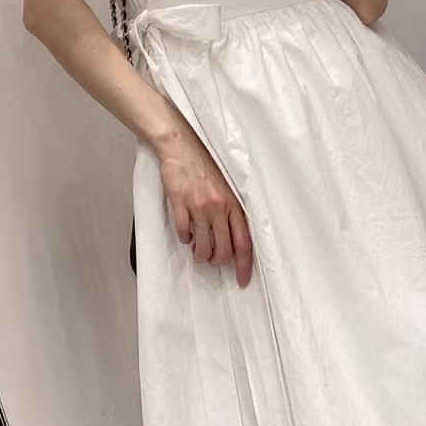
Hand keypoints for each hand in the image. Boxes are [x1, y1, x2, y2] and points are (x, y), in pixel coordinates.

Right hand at [157, 115, 253, 287]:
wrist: (181, 144)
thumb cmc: (205, 164)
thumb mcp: (228, 186)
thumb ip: (232, 209)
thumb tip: (233, 237)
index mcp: (234, 203)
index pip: (244, 242)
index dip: (245, 266)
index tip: (243, 281)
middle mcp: (219, 207)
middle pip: (223, 250)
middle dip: (217, 261)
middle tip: (212, 260)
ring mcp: (199, 206)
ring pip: (202, 246)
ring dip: (200, 254)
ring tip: (198, 250)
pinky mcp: (180, 202)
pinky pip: (183, 232)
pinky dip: (184, 238)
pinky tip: (186, 233)